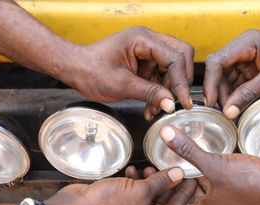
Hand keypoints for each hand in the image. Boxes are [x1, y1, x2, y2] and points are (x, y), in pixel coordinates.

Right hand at [45, 167, 195, 204]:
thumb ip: (161, 182)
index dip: (184, 191)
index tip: (192, 176)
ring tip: (148, 167)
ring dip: (149, 180)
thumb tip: (178, 173)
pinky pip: (134, 193)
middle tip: (173, 166)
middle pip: (163, 201)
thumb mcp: (139, 192)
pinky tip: (131, 170)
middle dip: (166, 183)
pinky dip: (135, 181)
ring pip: (148, 195)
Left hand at [60, 26, 193, 119]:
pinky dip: (160, 92)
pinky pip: (162, 76)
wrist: (75, 69)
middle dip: (180, 82)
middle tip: (176, 102)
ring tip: (156, 109)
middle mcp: (149, 41)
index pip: (174, 58)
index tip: (184, 102)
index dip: (181, 82)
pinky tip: (151, 107)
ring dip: (168, 91)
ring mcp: (148, 51)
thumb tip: (170, 104)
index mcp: (143, 39)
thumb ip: (149, 93)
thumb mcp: (120, 85)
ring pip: (173, 69)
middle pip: (180, 57)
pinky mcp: (146, 63)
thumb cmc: (90, 70)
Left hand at [159, 125, 259, 204]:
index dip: (177, 182)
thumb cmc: (249, 181)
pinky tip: (220, 141)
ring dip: (208, 159)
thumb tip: (165, 135)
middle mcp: (223, 196)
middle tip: (179, 151)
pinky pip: (231, 163)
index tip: (169, 166)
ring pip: (216, 171)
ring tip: (196, 143)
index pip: (187, 195)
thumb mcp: (211, 164)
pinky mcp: (248, 172)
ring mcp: (237, 185)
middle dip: (191, 168)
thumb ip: (188, 150)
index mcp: (211, 203)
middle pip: (201, 182)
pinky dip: (225, 153)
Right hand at [203, 30, 259, 118]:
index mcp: (246, 42)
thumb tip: (230, 110)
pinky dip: (239, 96)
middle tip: (224, 111)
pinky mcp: (255, 70)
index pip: (217, 61)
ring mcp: (248, 60)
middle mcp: (243, 49)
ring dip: (229, 96)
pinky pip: (240, 84)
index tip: (210, 101)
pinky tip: (240, 107)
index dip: (210, 82)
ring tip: (232, 113)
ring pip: (228, 80)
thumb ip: (250, 93)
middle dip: (220, 92)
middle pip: (220, 72)